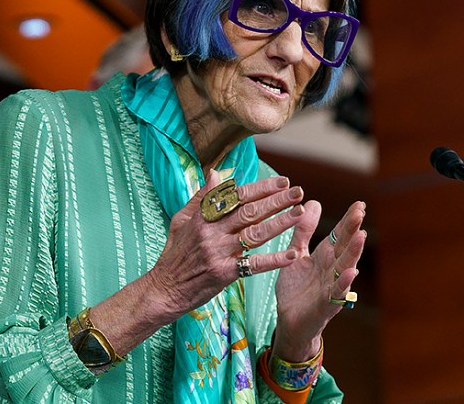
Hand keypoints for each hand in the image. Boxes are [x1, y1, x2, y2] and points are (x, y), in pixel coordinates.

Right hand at [145, 170, 306, 320]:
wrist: (163, 290)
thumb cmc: (173, 254)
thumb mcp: (181, 220)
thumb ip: (201, 197)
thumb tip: (216, 173)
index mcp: (203, 217)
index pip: (237, 197)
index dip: (261, 188)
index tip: (283, 182)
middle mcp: (212, 232)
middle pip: (250, 212)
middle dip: (276, 200)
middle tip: (298, 192)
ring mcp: (218, 252)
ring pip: (255, 234)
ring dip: (280, 223)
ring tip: (300, 213)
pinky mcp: (223, 274)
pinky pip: (253, 265)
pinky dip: (274, 260)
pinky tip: (291, 254)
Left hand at [272, 200, 366, 360]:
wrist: (289, 321)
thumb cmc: (296, 288)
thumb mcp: (296, 254)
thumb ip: (304, 231)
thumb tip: (313, 202)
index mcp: (325, 256)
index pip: (340, 235)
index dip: (348, 220)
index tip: (359, 204)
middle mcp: (332, 269)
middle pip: (345, 247)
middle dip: (352, 229)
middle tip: (360, 211)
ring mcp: (331, 287)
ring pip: (345, 267)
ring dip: (353, 252)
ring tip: (361, 235)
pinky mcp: (325, 305)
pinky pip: (335, 293)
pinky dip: (343, 283)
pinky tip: (351, 272)